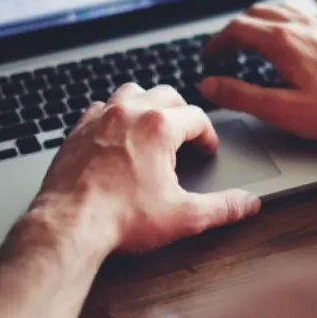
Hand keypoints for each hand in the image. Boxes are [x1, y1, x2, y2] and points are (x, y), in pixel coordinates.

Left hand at [33, 83, 260, 252]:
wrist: (69, 225)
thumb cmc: (122, 218)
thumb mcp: (183, 216)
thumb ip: (222, 207)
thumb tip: (248, 203)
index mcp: (159, 127)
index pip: (197, 118)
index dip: (208, 135)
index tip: (207, 150)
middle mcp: (129, 113)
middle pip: (166, 94)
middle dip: (181, 112)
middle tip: (186, 135)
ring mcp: (99, 119)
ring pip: (131, 92)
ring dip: (146, 104)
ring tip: (153, 126)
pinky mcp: (76, 131)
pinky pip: (99, 108)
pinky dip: (112, 115)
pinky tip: (115, 135)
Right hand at [200, 3, 316, 165]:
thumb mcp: (280, 110)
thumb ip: (240, 96)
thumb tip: (210, 85)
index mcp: (282, 41)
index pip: (236, 29)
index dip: (216, 43)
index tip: (208, 58)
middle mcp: (301, 25)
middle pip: (255, 14)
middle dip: (234, 31)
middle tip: (224, 51)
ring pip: (280, 9)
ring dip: (258, 21)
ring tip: (249, 38)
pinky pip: (305, 13)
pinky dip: (288, 18)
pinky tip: (292, 30)